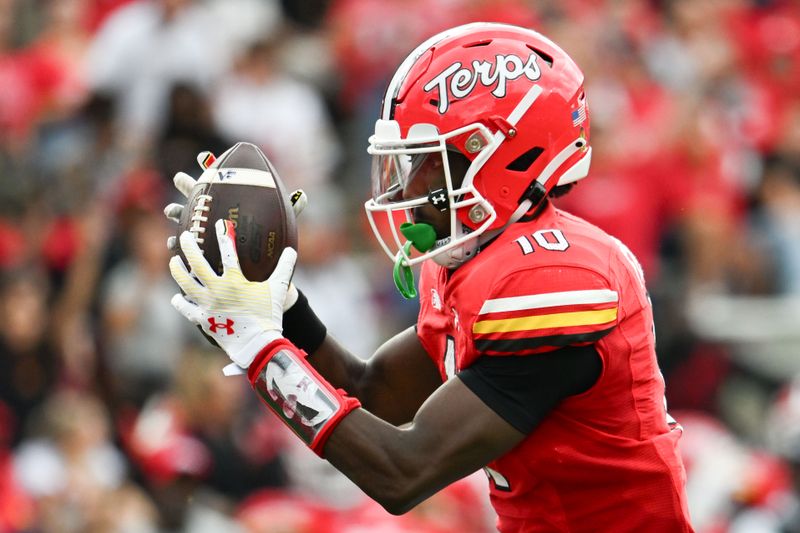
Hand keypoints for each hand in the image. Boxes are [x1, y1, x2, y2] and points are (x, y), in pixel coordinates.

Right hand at [164, 150, 306, 309]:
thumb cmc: (272, 250)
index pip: (219, 182)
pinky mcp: (200, 253)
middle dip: (186, 185)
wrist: (264, 278)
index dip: (210, 168)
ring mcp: (204, 234)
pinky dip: (177, 244)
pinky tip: (174, 242)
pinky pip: (184, 247)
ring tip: (172, 211)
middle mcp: (215, 216)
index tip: (203, 156)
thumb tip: (303, 195)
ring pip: (184, 220)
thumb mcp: (280, 229)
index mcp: (232, 205)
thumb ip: (290, 211)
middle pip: (196, 196)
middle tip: (181, 178)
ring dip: (176, 213)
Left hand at [169, 219, 296, 371]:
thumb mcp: (278, 290)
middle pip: (197, 264)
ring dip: (177, 270)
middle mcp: (217, 290)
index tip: (220, 224)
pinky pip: (187, 308)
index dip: (224, 236)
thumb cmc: (269, 316)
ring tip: (174, 261)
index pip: (228, 253)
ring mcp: (207, 305)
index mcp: (235, 281)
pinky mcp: (203, 320)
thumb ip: (284, 268)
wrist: (258, 345)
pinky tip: (177, 296)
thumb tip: (291, 250)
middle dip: (189, 247)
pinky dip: (181, 302)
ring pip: (185, 284)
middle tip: (185, 236)